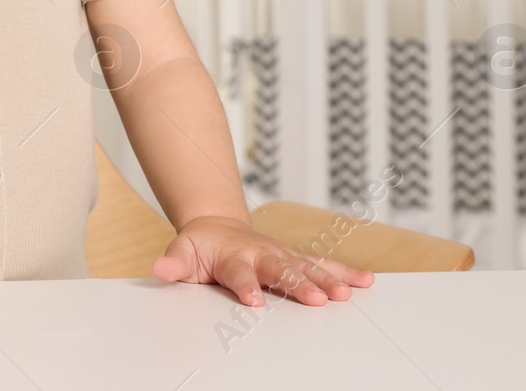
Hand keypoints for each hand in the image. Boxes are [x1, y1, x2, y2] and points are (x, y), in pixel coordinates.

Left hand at [152, 215, 374, 306]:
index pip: (239, 273)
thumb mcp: (181, 253)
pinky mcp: (296, 257)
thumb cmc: (201, 247)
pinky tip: (366, 281)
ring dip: (327, 280)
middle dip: (298, 285)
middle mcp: (261, 254)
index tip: (254, 301)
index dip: (246, 286)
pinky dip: (344, 271)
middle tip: (315, 300)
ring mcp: (281, 254)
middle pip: (281, 270)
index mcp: (233, 256)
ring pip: (307, 267)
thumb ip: (174, 264)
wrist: (217, 225)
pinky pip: (323, 264)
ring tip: (346, 295)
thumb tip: (159, 269)